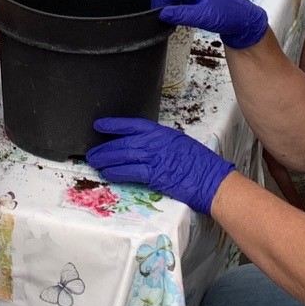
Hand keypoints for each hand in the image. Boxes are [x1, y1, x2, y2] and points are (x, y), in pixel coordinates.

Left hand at [87, 118, 234, 213]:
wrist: (212, 180)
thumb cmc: (202, 165)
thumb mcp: (181, 145)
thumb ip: (163, 145)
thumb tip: (147, 149)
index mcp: (164, 133)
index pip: (134, 125)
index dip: (115, 124)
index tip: (100, 125)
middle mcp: (157, 142)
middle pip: (124, 142)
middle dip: (106, 147)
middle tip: (92, 152)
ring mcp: (155, 157)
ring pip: (124, 155)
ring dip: (106, 159)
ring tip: (94, 162)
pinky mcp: (155, 174)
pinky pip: (130, 171)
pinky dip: (117, 172)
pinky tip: (107, 173)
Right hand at [151, 0, 267, 49]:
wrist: (242, 16)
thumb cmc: (225, 15)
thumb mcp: (202, 17)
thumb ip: (180, 14)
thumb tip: (161, 13)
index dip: (160, 4)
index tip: (163, 18)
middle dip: (162, 0)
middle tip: (167, 17)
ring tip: (173, 11)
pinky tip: (177, 2)